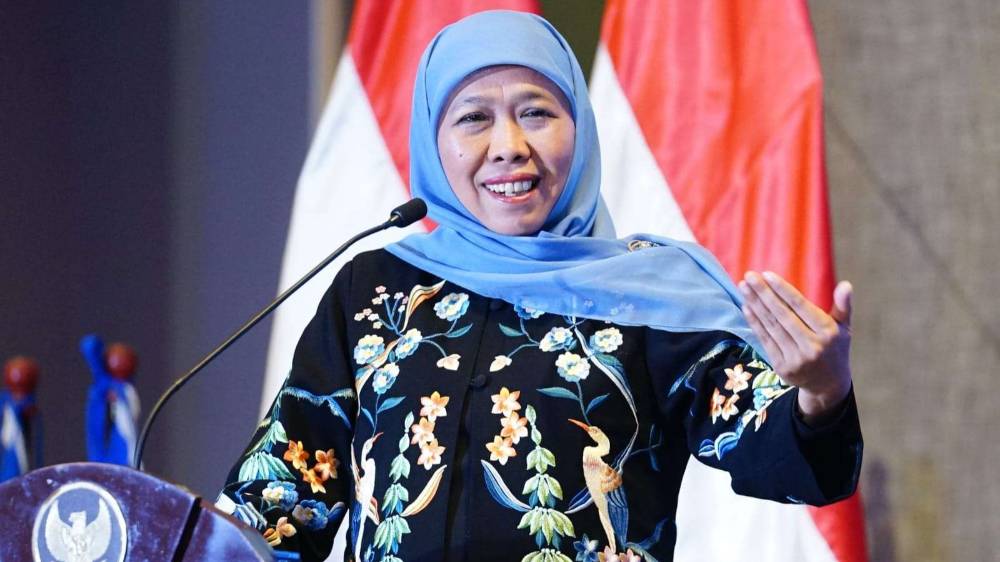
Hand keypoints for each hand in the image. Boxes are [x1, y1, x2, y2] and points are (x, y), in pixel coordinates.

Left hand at [738, 271, 852, 425]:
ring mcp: (796, 358)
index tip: (767, 274)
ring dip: (755, 305)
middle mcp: (812, 346)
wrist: (828, 384)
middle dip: (763, 294)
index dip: (782, 290)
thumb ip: (843, 305)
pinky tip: (746, 307)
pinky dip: (754, 323)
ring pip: (771, 326)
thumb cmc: (834, 347)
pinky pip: (765, 340)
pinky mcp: (782, 367)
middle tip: (749, 276)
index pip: (801, 307)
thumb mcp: (844, 328)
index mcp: (828, 333)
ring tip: (744, 287)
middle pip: (782, 315)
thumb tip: (845, 284)